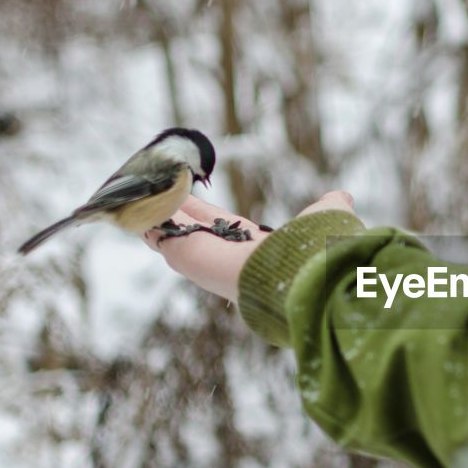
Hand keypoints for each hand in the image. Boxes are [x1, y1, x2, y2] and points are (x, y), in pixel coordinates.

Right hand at [144, 191, 356, 303]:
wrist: (307, 274)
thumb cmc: (318, 251)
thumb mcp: (325, 220)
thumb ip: (328, 208)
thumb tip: (341, 196)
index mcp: (256, 248)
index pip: (222, 227)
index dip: (203, 213)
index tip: (187, 198)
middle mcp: (228, 258)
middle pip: (191, 231)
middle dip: (172, 212)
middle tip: (152, 193)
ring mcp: (205, 262)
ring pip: (173, 235)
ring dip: (153, 215)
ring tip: (130, 196)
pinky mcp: (188, 259)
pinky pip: (160, 236)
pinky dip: (143, 220)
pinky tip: (126, 208)